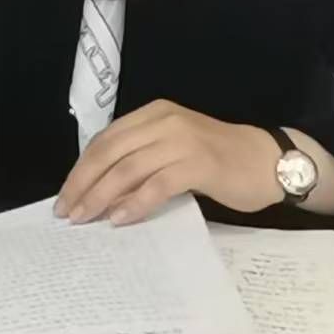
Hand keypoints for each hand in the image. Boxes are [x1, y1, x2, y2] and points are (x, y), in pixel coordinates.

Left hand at [55, 100, 282, 225]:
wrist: (268, 162)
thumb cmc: (219, 161)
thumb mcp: (173, 152)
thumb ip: (141, 164)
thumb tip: (100, 195)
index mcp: (153, 114)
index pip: (105, 139)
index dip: (81, 169)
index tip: (65, 197)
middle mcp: (165, 121)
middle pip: (110, 152)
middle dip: (83, 184)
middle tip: (66, 213)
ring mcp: (183, 140)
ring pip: (128, 168)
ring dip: (101, 196)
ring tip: (85, 219)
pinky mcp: (199, 164)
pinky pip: (157, 184)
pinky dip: (134, 203)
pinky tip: (120, 219)